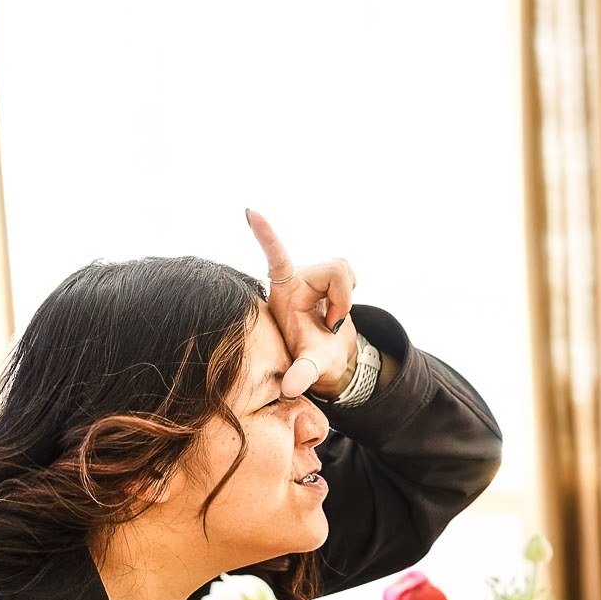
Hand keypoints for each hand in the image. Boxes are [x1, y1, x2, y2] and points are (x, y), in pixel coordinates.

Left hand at [245, 208, 358, 398]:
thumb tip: (290, 388)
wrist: (328, 359)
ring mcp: (314, 275)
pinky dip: (350, 295)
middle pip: (336, 269)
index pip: (277, 256)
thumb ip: (301, 373)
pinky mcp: (328, 276)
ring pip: (346, 271)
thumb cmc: (313, 359)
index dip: (267, 234)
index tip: (250, 211)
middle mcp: (297, 277)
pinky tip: (337, 313)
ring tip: (331, 321)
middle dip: (343, 299)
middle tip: (330, 325)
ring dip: (346, 299)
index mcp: (285, 289)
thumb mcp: (310, 366)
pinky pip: (349, 275)